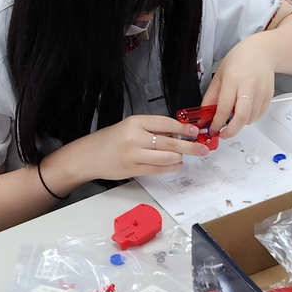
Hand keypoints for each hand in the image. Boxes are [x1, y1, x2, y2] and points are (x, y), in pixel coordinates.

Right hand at [76, 115, 207, 181]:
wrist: (89, 155)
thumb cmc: (110, 140)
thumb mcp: (130, 126)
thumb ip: (151, 128)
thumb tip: (176, 132)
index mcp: (135, 122)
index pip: (165, 123)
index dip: (183, 128)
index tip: (194, 131)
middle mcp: (135, 137)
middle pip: (169, 142)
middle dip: (189, 146)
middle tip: (202, 148)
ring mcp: (134, 154)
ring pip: (166, 157)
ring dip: (180, 158)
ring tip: (185, 157)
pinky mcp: (133, 169)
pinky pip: (158, 170)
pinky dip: (171, 168)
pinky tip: (176, 165)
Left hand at [202, 36, 277, 137]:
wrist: (262, 51)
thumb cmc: (239, 59)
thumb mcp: (219, 75)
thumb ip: (211, 97)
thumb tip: (204, 116)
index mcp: (233, 79)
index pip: (224, 108)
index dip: (216, 123)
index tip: (212, 129)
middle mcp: (249, 86)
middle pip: (241, 117)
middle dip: (231, 131)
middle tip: (223, 134)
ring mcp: (261, 92)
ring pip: (250, 118)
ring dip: (240, 123)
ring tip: (233, 117)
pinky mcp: (269, 96)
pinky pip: (258, 115)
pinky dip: (249, 118)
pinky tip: (243, 110)